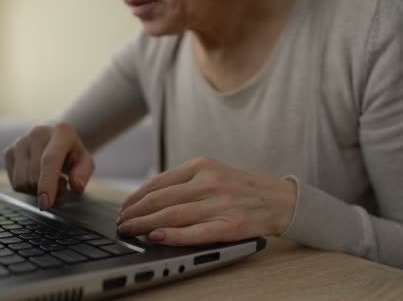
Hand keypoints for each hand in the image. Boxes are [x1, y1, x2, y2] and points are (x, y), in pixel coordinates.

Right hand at [4, 122, 94, 209]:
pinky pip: (14, 183)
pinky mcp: (9, 151)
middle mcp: (37, 133)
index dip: (47, 184)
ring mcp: (20, 141)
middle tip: (62, 184)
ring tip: (49, 180)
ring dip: (36, 190)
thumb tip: (77, 187)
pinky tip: (36, 177)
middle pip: (34, 177)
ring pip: (21, 182)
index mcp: (61, 132)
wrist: (57, 137)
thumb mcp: (86, 161)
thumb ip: (83, 173)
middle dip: (48, 190)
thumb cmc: (72, 152)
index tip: (45, 204)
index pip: (50, 160)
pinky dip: (26, 187)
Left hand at [117, 157, 296, 245]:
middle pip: (162, 199)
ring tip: (130, 230)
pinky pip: (196, 232)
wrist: (281, 199)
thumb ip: (185, 181)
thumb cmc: (242, 187)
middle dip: (135, 212)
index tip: (124, 207)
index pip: (159, 182)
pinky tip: (156, 237)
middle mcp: (210, 181)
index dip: (137, 197)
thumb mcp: (213, 172)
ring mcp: (221, 203)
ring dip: (145, 224)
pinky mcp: (231, 225)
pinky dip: (173, 235)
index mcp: (202, 165)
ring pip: (173, 214)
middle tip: (121, 222)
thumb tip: (148, 195)